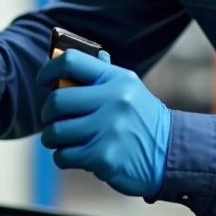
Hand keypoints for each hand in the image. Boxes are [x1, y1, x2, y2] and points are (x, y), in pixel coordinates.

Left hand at [38, 50, 170, 196]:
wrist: (171, 154)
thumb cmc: (142, 120)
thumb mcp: (128, 90)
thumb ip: (100, 74)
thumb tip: (67, 58)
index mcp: (116, 79)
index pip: (71, 62)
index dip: (49, 70)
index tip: (44, 81)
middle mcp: (114, 100)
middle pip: (57, 102)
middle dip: (48, 115)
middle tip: (54, 120)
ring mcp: (110, 129)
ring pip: (56, 132)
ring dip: (53, 139)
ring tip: (65, 140)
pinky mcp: (105, 157)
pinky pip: (64, 156)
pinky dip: (64, 158)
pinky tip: (77, 155)